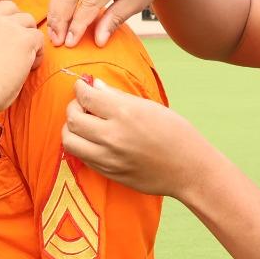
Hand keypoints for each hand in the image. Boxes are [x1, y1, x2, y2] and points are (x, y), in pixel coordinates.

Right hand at [0, 1, 42, 112]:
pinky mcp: (22, 38)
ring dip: (27, 36)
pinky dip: (37, 52)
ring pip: (26, 20)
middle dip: (15, 23)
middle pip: (8, 8)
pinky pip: (37, 37)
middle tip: (16, 45)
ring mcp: (4, 25)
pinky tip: (29, 67)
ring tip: (24, 57)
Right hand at [45, 0, 184, 48]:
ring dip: (55, 10)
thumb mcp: (138, 2)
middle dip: (60, 18)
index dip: (78, 23)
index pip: (91, 0)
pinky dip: (59, 0)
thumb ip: (116, 18)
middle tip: (56, 41)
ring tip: (53, 33)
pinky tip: (58, 18)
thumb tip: (98, 41)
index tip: (70, 43)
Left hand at [62, 75, 209, 196]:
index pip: (86, 96)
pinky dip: (81, 145)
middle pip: (72, 119)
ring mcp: (108, 158)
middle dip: (73, 106)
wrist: (189, 170)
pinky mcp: (108, 173)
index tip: (82, 85)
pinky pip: (82, 157)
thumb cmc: (176, 133)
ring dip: (71, 128)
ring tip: (83, 123)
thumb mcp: (149, 107)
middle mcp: (112, 136)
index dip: (80, 88)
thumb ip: (118, 97)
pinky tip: (92, 139)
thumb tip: (96, 85)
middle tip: (82, 103)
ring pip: (70, 141)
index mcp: (125, 113)